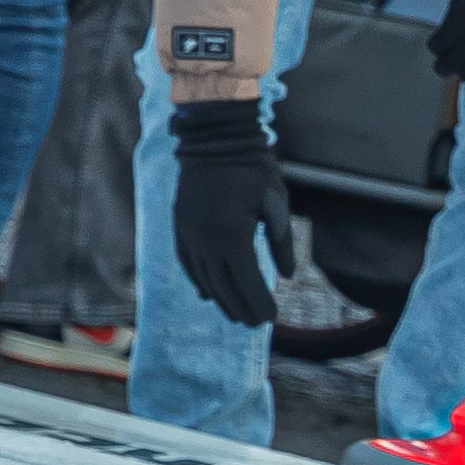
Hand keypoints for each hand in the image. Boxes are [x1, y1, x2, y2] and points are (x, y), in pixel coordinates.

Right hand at [165, 97, 288, 331]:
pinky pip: (188, 262)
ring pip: (204, 278)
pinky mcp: (179, 226)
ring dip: (221, 300)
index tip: (271, 319)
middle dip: (241, 308)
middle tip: (257, 324)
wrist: (213, 140)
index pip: (246, 281)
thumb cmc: (253, 169)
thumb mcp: (277, 204)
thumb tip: (285, 277)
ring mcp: (187, 234)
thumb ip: (281, 243)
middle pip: (223, 286)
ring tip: (237, 315)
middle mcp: (205, 240)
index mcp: (232, 235)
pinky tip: (208, 294)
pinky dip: (199, 281)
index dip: (258, 303)